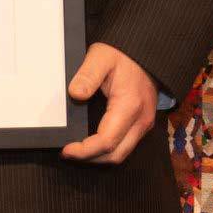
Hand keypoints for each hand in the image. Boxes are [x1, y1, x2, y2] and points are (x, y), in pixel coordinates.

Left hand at [60, 43, 159, 164]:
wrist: (146, 53)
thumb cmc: (122, 55)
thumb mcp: (100, 57)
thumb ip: (87, 75)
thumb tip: (75, 94)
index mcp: (129, 106)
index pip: (106, 141)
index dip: (84, 151)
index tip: (66, 150)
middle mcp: (141, 120)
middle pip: (115, 155)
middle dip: (90, 159)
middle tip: (67, 153)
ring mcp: (144, 124)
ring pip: (122, 153)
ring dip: (98, 157)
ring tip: (77, 150)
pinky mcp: (142, 123)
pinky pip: (126, 145)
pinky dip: (108, 150)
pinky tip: (91, 143)